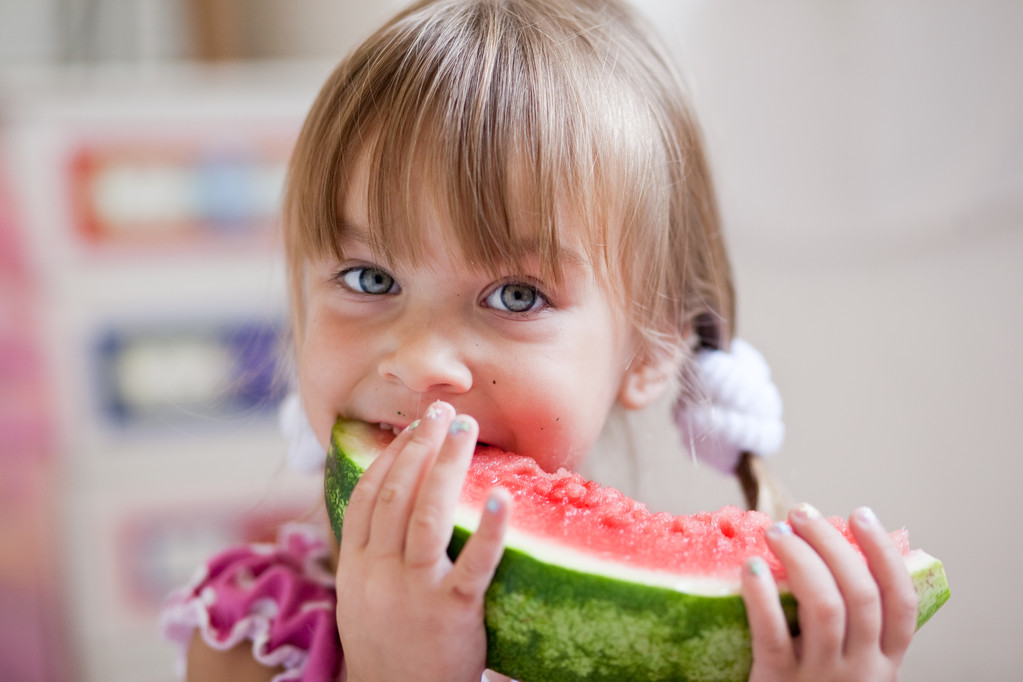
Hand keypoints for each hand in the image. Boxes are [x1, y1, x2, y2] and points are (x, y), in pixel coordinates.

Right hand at [336, 401, 509, 681]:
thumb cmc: (388, 648)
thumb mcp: (363, 599)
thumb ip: (371, 554)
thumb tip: (389, 504)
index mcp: (356, 567)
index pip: (367, 495)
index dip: (389, 456)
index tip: (411, 427)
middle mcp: (380, 573)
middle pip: (396, 494)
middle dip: (420, 446)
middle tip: (443, 412)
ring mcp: (414, 591)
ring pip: (426, 515)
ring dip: (446, 466)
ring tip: (465, 430)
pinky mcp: (451, 612)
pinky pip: (473, 564)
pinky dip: (490, 529)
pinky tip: (503, 498)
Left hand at [741, 504, 918, 681]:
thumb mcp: (850, 670)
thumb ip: (852, 628)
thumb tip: (830, 554)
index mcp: (885, 664)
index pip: (902, 602)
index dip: (884, 553)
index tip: (861, 514)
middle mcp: (862, 672)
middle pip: (860, 594)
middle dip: (832, 543)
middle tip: (801, 514)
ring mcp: (821, 679)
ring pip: (824, 606)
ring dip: (800, 558)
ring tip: (776, 531)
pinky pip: (772, 632)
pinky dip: (762, 594)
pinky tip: (751, 567)